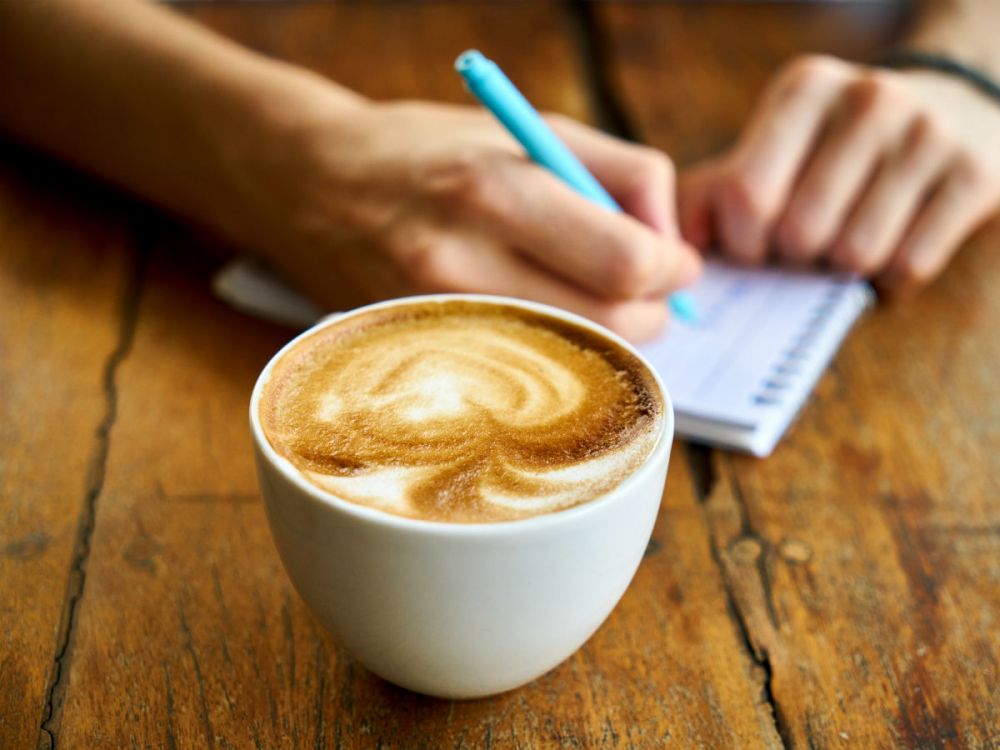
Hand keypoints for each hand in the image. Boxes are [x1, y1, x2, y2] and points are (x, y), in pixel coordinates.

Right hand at [224, 97, 700, 340]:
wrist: (310, 185)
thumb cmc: (427, 149)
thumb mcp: (529, 128)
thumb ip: (622, 174)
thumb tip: (674, 244)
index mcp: (492, 191)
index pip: (623, 262)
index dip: (669, 267)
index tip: (674, 260)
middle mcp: (460, 266)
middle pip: (608, 325)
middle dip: (650, 310)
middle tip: (646, 286)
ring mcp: (438, 322)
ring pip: (572, 360)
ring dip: (607, 333)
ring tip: (592, 294)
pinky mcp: (425, 355)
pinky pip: (523, 374)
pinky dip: (557, 349)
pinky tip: (545, 316)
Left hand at [678, 54, 999, 295]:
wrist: (951, 110)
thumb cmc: (832, 151)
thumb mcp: (773, 147)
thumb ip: (712, 193)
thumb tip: (671, 252)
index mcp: (804, 90)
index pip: (745, 196)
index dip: (743, 243)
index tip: (754, 245)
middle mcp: (868, 99)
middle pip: (799, 233)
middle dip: (793, 258)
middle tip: (804, 247)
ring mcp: (928, 133)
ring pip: (855, 255)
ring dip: (840, 271)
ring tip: (846, 242)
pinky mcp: (975, 174)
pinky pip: (908, 267)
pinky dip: (889, 280)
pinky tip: (890, 247)